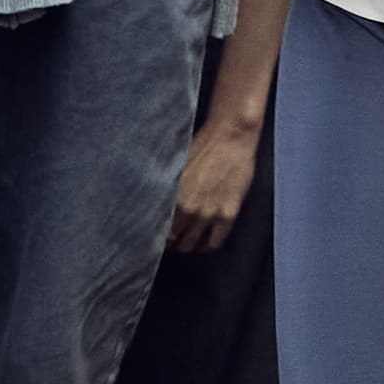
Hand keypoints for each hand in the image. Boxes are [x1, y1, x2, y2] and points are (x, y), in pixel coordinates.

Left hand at [167, 106, 264, 256]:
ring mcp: (209, 214)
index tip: (153, 237)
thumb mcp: (175, 167)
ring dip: (186, 247)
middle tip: (169, 241)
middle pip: (172, 240)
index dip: (154, 236)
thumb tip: (153, 205)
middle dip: (169, 242)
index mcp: (171, 196)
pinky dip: (207, 247)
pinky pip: (214, 243)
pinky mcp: (228, 215)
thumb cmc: (201, 145)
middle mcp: (188, 209)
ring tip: (184, 244)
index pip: (156, 228)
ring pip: (191, 245)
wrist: (230, 136)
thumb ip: (165, 189)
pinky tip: (204, 244)